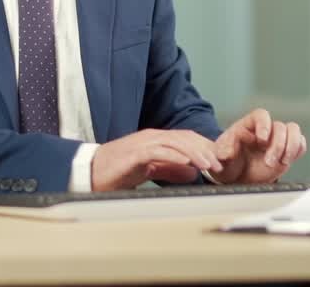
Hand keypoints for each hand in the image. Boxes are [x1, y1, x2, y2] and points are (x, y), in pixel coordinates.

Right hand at [90, 129, 222, 190]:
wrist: (89, 172)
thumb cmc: (117, 171)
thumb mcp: (148, 171)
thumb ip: (168, 170)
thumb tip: (191, 172)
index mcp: (156, 140)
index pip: (186, 138)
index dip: (204, 147)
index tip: (219, 160)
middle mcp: (151, 137)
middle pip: (184, 138)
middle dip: (204, 149)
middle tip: (219, 164)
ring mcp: (143, 144)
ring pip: (175, 143)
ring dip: (195, 154)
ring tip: (208, 165)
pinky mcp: (135, 154)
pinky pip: (159, 153)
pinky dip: (174, 157)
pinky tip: (187, 164)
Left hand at [212, 109, 306, 183]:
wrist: (236, 176)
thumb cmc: (227, 162)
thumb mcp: (219, 156)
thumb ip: (223, 151)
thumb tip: (229, 151)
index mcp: (248, 125)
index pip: (262, 115)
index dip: (264, 125)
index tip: (262, 140)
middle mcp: (265, 129)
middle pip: (280, 126)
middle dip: (277, 145)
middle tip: (268, 162)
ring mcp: (278, 139)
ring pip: (294, 130)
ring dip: (291, 146)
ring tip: (282, 161)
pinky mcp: (287, 151)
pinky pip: (301, 144)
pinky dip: (298, 151)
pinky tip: (286, 161)